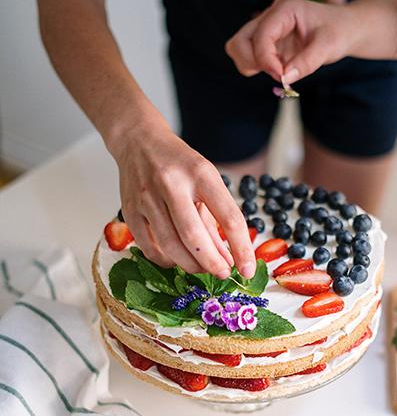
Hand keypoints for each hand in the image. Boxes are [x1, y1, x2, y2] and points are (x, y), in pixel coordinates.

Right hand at [111, 110, 255, 277]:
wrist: (138, 141)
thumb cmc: (179, 165)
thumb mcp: (206, 183)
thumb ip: (216, 223)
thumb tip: (228, 261)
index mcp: (201, 173)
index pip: (228, 217)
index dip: (241, 248)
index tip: (247, 269)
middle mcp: (172, 183)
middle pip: (194, 236)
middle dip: (212, 262)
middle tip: (223, 273)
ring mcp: (147, 197)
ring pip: (170, 245)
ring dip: (191, 265)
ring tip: (202, 269)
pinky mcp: (129, 209)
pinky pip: (149, 247)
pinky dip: (166, 261)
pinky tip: (177, 261)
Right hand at [225, 0, 358, 84]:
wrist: (344, 30)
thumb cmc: (338, 32)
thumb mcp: (329, 47)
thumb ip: (307, 62)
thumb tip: (285, 79)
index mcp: (283, 10)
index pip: (260, 36)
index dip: (266, 60)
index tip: (283, 76)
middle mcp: (269, 18)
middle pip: (240, 42)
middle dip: (253, 62)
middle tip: (279, 73)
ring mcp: (265, 31)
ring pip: (239, 50)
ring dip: (253, 66)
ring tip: (280, 71)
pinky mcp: (266, 45)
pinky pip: (249, 59)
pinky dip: (258, 69)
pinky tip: (279, 71)